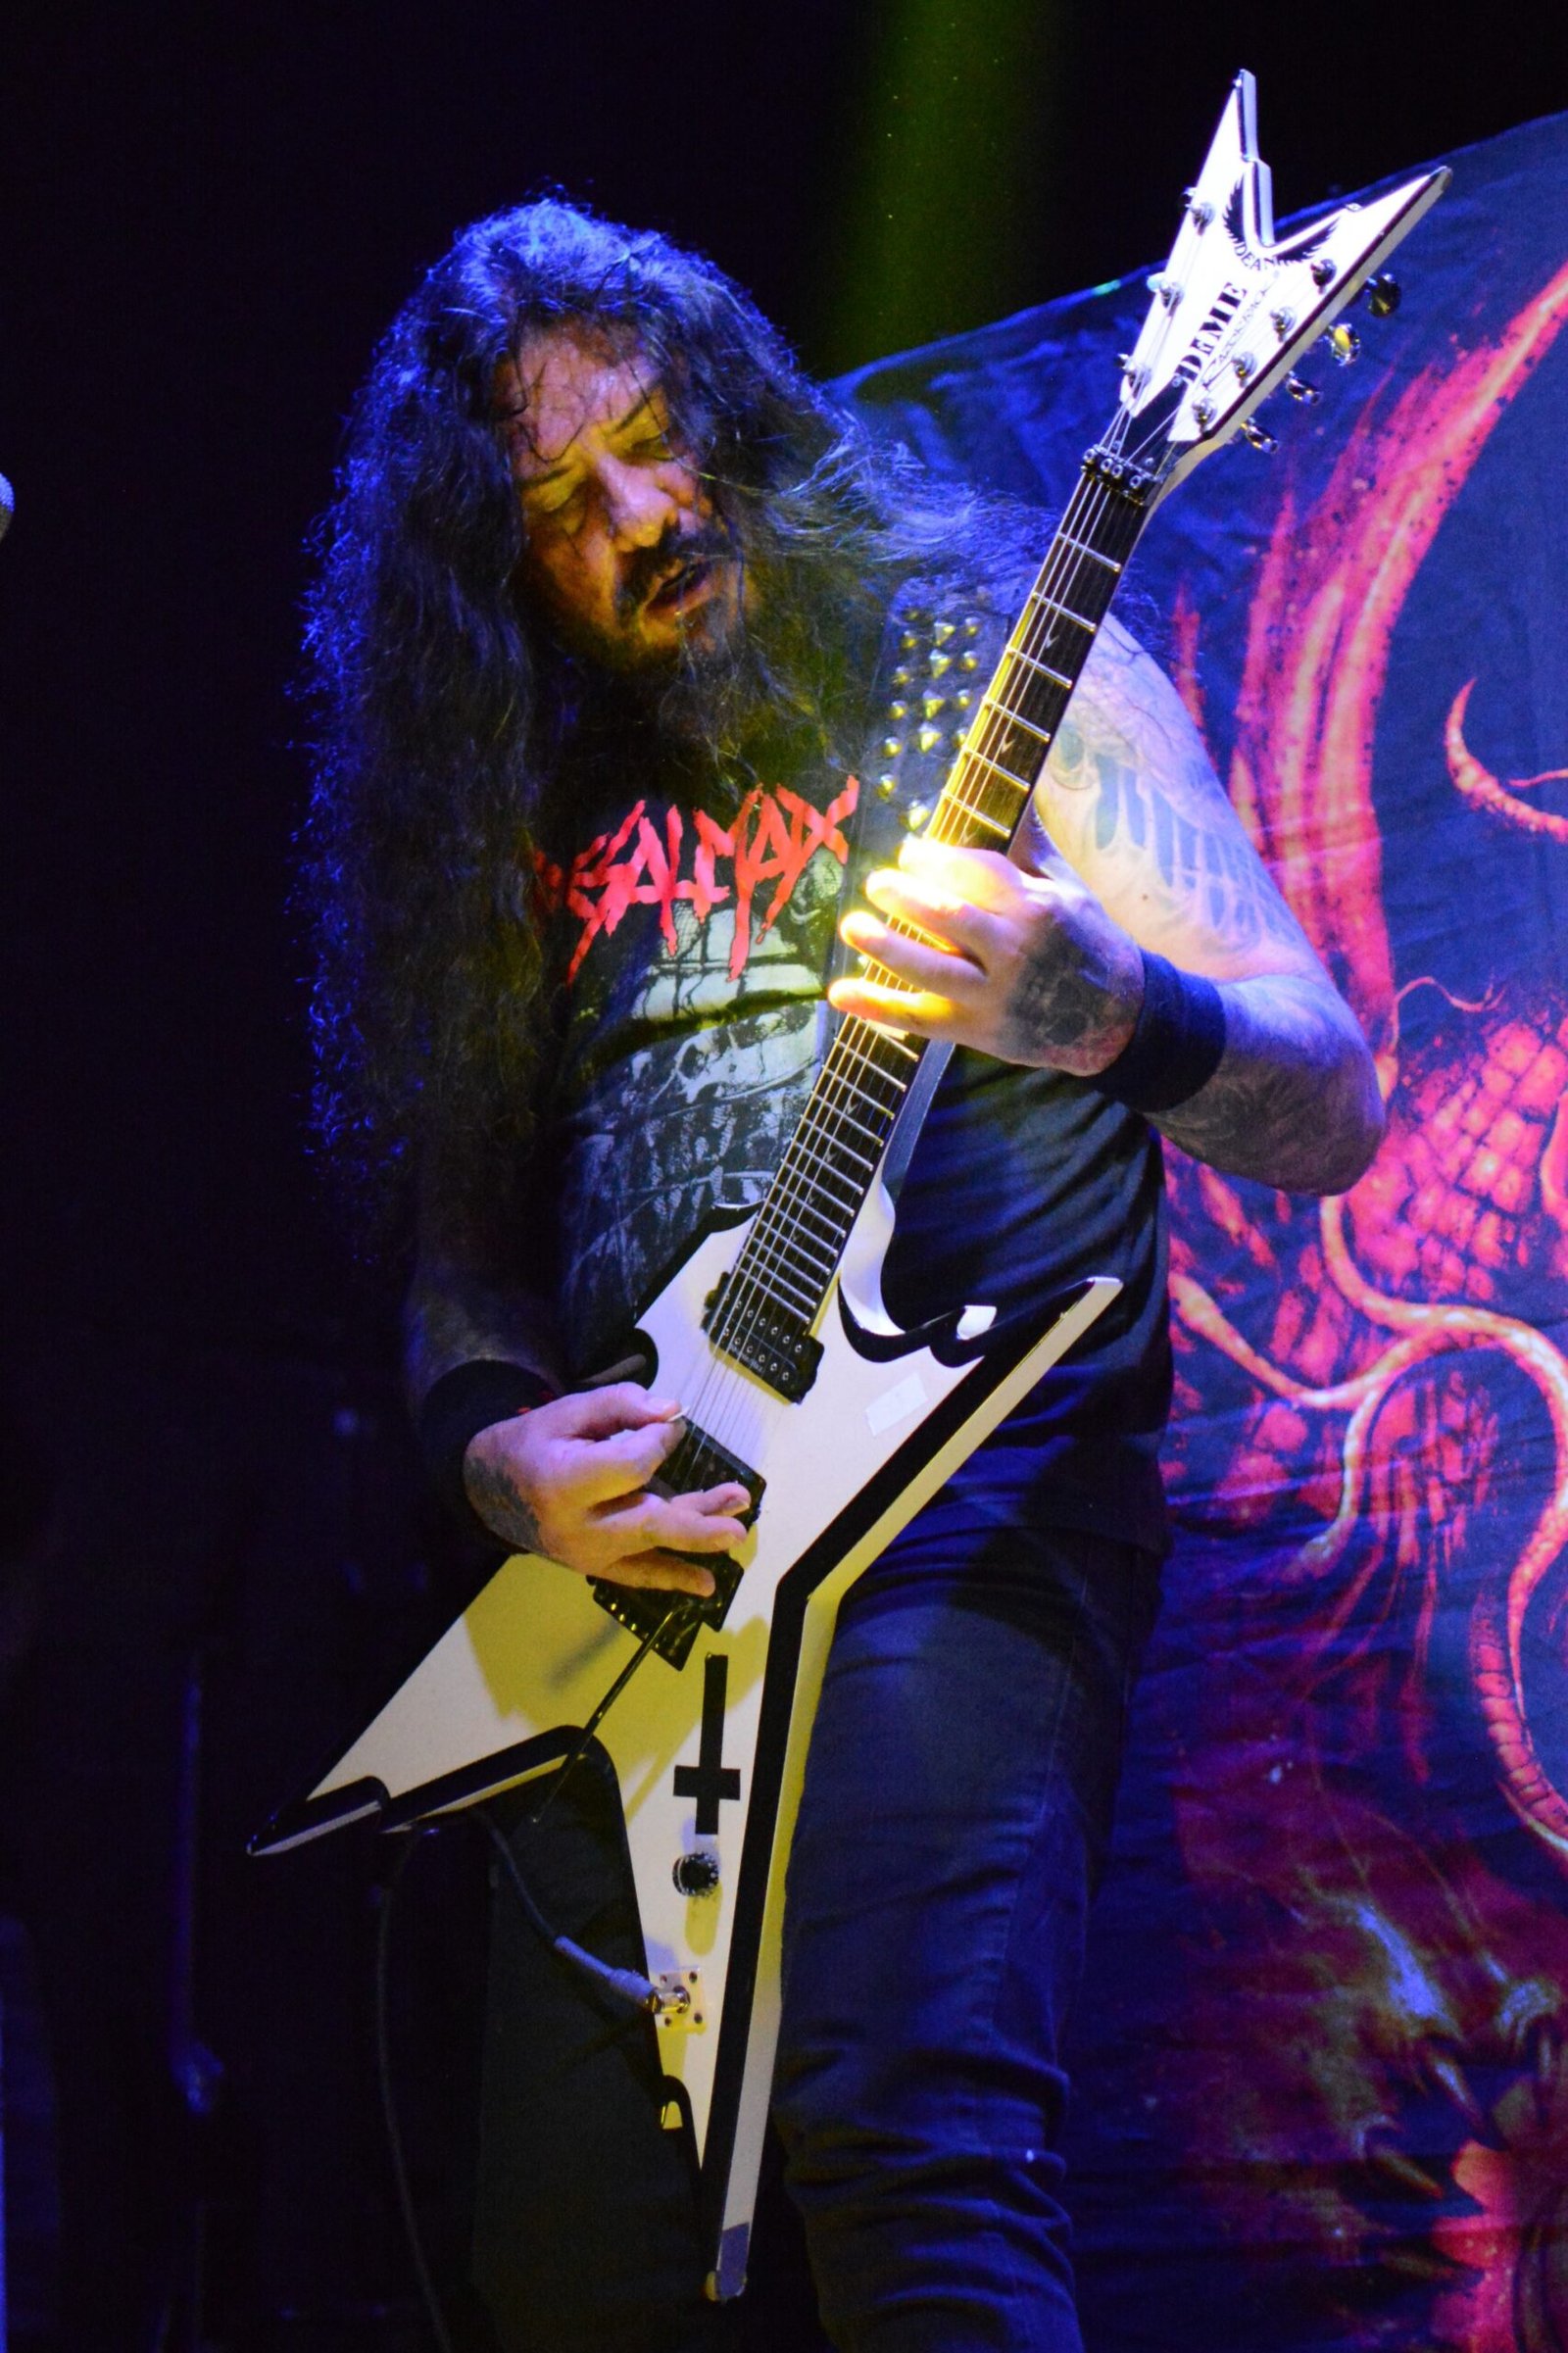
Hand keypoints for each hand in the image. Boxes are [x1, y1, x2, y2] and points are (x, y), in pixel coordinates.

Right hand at [462, 1384, 749, 1594]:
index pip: (630, 1466)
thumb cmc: (533, 1444)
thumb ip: (620, 1406)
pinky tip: (705, 1585)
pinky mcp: (594, 1567)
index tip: (667, 1424)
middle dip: (696, 1521)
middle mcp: (577, 1526)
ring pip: (651, 1547)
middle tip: (738, 1516)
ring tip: (738, 1531)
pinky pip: (638, 1575)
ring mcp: (587, 1554)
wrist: (490, 1491)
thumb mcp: (567, 1411)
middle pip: (647, 1523)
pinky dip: (671, 1579)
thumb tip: (673, 1412)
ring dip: (698, 1538)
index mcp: (563, 1481)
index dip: (659, 1441)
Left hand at [827, 826, 1144, 1074]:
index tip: (911, 850)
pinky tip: (839, 993)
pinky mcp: (977, 1030)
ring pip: (930, 968)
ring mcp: (993, 995)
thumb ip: (1029, 844)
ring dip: (885, 947)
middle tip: (877, 882)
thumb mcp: (1067, 888)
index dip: (937, 859)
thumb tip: (1017, 789)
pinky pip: (919, 1018)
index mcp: (1034, 907)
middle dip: (905, 896)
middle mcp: (1013, 951)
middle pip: (948, 917)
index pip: (976, 874)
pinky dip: (876, 1007)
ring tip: (853, 925)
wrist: (1116, 1016)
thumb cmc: (1087, 940)